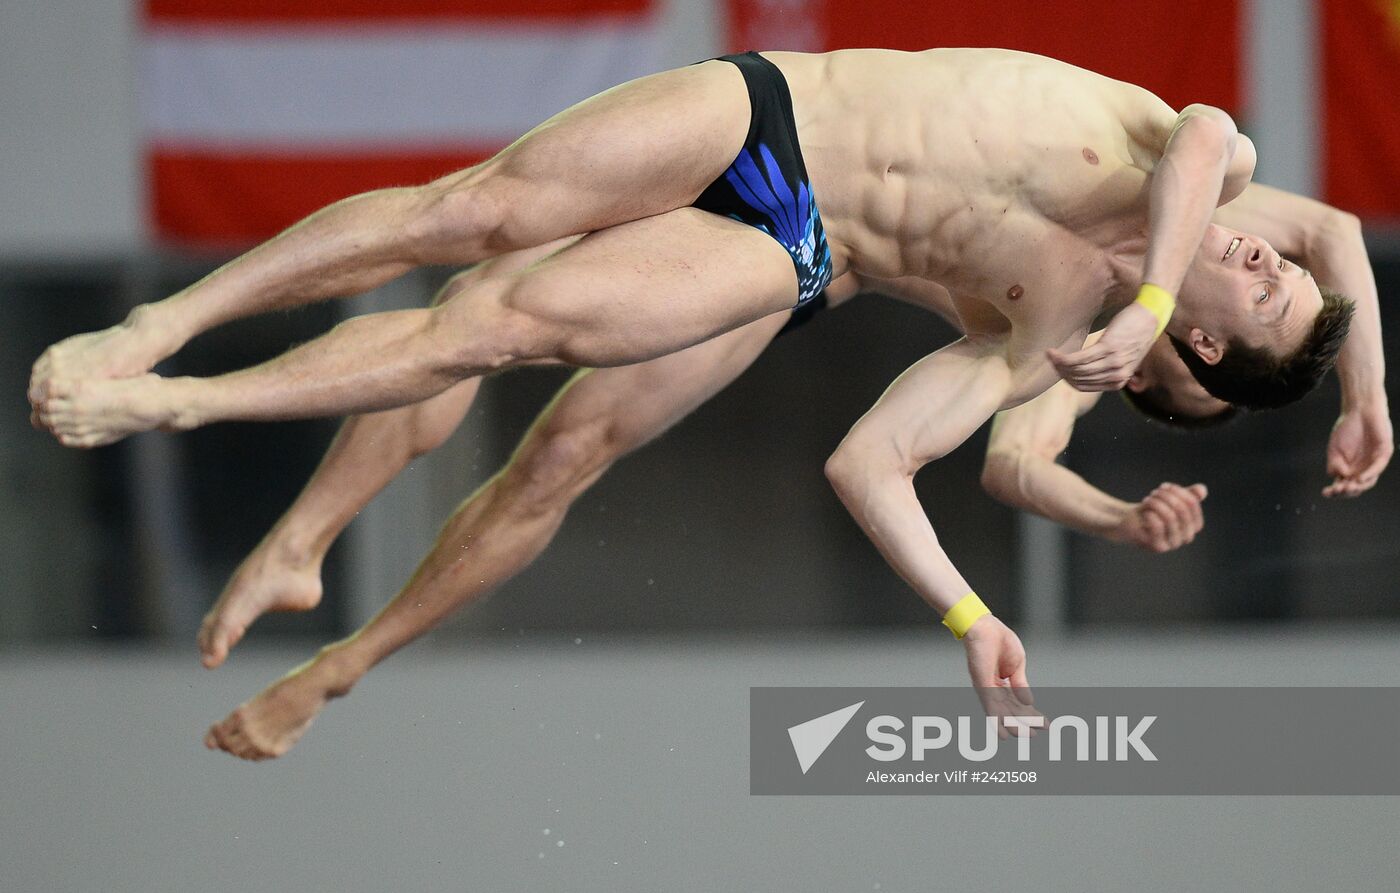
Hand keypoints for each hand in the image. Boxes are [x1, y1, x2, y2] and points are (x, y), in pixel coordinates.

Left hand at [961, 615, 1041, 737]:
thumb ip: (1020, 684)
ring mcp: (986, 687)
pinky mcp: (982, 684)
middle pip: (1010, 710)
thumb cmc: (999, 640)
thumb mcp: (1017, 664)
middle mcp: (992, 688)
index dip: (1032, 714)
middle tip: (1037, 735)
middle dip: (1024, 722)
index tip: (1047, 725)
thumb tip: (1029, 703)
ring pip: (1000, 712)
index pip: (1018, 703)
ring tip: (1025, 736)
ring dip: (1013, 725)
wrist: (985, 626)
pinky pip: (989, 705)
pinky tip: (1002, 733)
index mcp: (1002, 682)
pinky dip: (996, 720)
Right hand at [1047, 301, 1159, 391]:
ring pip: (1077, 370)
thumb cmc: (1137, 334)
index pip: (1085, 387)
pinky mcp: (1107, 348)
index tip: (1058, 370)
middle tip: (1051, 361)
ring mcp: (1112, 362)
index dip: (1068, 380)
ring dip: (1059, 364)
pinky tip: (1052, 352)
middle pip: (1079, 379)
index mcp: (1119, 381)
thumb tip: (1090, 375)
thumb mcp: (1126, 358)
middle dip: (1061, 372)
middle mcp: (1117, 374)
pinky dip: (1063, 357)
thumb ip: (1111, 369)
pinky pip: (1079, 358)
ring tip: (1050, 356)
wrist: (1150, 316)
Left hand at [1117, 483, 1207, 551]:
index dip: (1178, 491)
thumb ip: (1188, 494)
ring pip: (1169, 516)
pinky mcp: (1159, 547)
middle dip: (1166, 496)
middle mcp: (1187, 537)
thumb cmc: (1153, 510)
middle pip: (1181, 509)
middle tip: (1154, 493)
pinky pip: (1158, 527)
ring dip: (1156, 503)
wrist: (1131, 523)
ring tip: (1148, 500)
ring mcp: (1174, 544)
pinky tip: (1145, 512)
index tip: (1164, 486)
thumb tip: (1202, 489)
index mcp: (1195, 525)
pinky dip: (1151, 514)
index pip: (1192, 503)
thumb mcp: (1171, 499)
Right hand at [1324, 400, 1392, 496]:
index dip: (1335, 491)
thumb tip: (1340, 476)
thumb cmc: (1347, 429)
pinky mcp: (1384, 453)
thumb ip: (1335, 465)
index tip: (1324, 492)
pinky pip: (1378, 468)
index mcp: (1350, 469)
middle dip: (1346, 492)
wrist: (1360, 410)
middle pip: (1356, 487)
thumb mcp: (1334, 450)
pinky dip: (1369, 474)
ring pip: (1368, 481)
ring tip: (1347, 488)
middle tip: (1337, 490)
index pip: (1343, 485)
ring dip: (1358, 487)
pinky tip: (1359, 479)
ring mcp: (1374, 462)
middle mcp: (1363, 468)